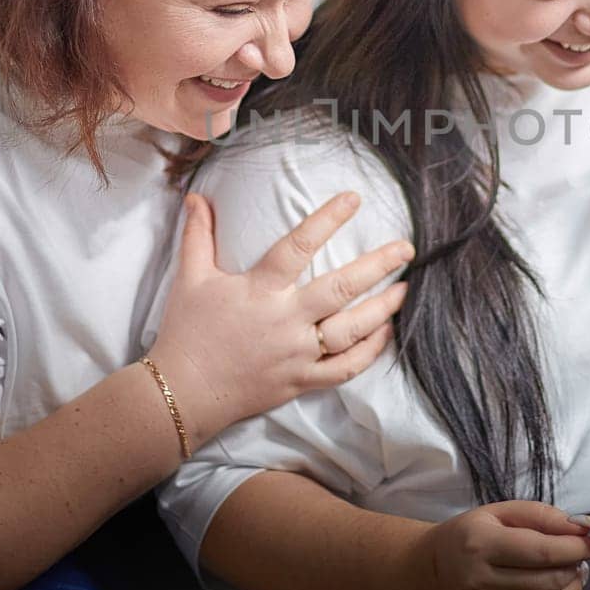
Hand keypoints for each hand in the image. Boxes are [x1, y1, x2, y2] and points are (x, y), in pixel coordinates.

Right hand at [148, 191, 412, 446]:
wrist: (183, 393)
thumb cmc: (186, 332)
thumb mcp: (190, 279)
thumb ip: (197, 235)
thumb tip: (197, 196)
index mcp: (259, 290)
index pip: (299, 246)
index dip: (327, 219)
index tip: (354, 199)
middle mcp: (285, 320)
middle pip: (341, 287)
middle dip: (378, 265)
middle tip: (406, 248)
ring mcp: (297, 353)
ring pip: (352, 330)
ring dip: (382, 308)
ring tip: (405, 288)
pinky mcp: (302, 381)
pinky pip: (345, 368)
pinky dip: (370, 351)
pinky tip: (384, 332)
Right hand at [419, 501, 589, 589]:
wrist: (428, 571)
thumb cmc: (468, 537)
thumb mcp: (499, 513)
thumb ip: (542, 515)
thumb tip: (583, 527)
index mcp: (481, 544)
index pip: (543, 551)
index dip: (578, 548)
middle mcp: (479, 581)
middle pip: (548, 582)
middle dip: (576, 568)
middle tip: (578, 558)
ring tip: (570, 578)